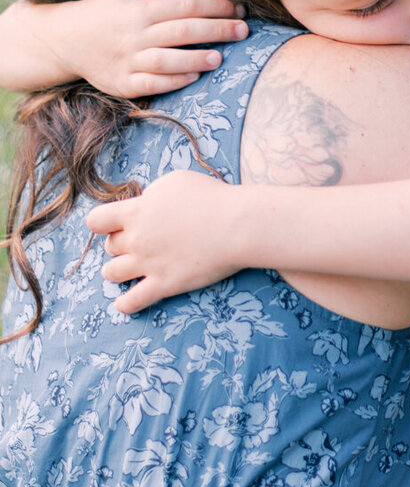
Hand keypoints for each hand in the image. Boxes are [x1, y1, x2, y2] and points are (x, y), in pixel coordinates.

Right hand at [56, 0, 248, 96]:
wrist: (66, 40)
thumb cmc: (107, 11)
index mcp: (139, 9)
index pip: (185, 5)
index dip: (215, 6)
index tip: (240, 9)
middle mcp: (134, 34)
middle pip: (182, 30)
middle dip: (217, 30)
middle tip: (244, 31)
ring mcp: (128, 61)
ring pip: (167, 59)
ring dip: (196, 58)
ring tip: (221, 57)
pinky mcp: (123, 84)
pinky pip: (152, 84)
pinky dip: (174, 80)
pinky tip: (194, 75)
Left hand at [86, 169, 247, 312]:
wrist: (237, 226)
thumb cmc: (211, 198)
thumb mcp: (174, 182)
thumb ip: (151, 195)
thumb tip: (143, 204)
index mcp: (136, 212)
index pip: (96, 221)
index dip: (104, 223)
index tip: (116, 224)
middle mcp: (136, 239)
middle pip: (109, 247)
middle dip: (120, 244)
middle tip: (139, 243)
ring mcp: (148, 264)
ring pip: (111, 273)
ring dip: (117, 271)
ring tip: (128, 270)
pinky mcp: (165, 284)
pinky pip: (133, 301)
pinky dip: (125, 304)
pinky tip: (125, 303)